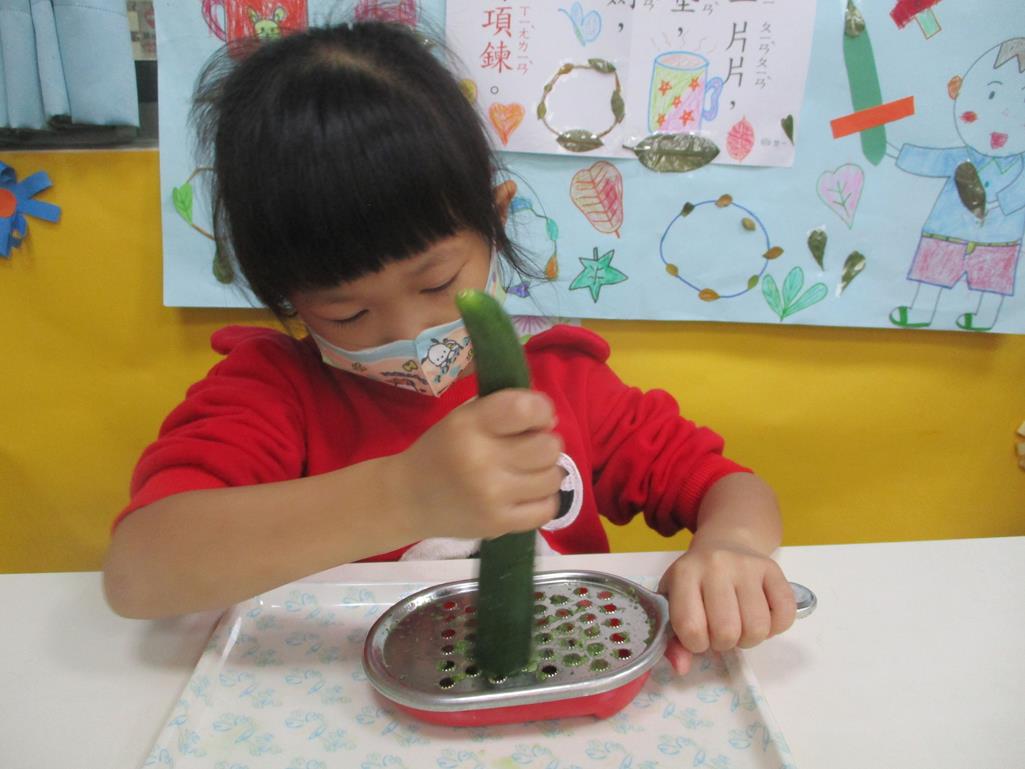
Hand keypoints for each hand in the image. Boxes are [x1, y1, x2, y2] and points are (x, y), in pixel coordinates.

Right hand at [396, 389, 563, 539]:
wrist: (408, 499)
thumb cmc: (441, 451)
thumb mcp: (463, 418)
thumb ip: (504, 411)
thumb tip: (551, 421)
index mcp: (470, 425)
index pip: (527, 409)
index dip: (542, 410)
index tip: (535, 418)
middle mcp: (481, 459)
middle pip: (548, 447)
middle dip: (546, 443)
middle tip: (528, 449)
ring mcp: (491, 496)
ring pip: (553, 478)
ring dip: (546, 472)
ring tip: (527, 472)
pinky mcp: (498, 524)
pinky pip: (547, 509)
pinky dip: (544, 500)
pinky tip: (527, 494)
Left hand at [658, 539, 795, 674]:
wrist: (725, 543)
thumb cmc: (696, 581)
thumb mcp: (674, 602)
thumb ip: (672, 639)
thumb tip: (681, 668)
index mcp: (684, 573)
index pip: (691, 627)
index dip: (696, 644)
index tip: (699, 636)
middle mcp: (716, 565)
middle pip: (726, 631)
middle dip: (724, 643)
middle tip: (720, 631)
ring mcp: (747, 565)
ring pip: (757, 628)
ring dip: (749, 639)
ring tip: (740, 625)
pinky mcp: (773, 569)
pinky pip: (784, 615)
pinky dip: (774, 628)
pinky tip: (761, 618)